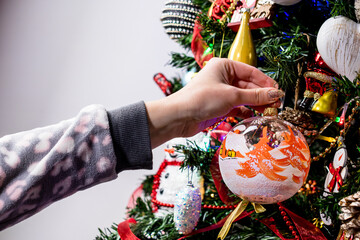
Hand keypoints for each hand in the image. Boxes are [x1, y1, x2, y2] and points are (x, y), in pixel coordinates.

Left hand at [146, 58, 283, 147]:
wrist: (179, 117)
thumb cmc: (201, 99)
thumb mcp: (231, 96)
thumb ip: (255, 96)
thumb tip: (276, 94)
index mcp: (224, 66)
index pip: (251, 72)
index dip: (266, 82)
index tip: (279, 92)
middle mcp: (223, 77)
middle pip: (248, 85)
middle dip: (262, 95)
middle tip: (276, 105)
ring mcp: (221, 92)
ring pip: (244, 97)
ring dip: (255, 104)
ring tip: (269, 112)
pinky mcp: (219, 105)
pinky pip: (237, 106)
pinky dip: (246, 111)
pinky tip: (255, 117)